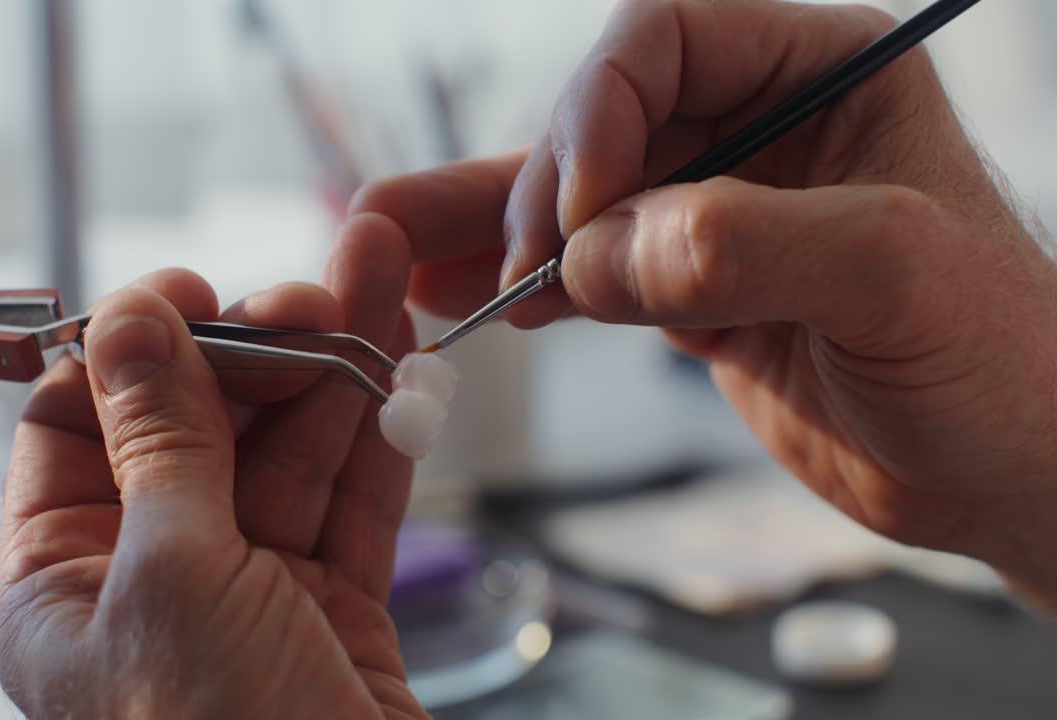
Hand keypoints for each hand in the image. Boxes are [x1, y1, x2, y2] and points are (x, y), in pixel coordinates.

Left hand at [0, 214, 426, 717]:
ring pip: (287, 454)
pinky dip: (380, 434)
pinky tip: (401, 359)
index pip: (74, 430)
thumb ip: (162, 444)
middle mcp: (151, 581)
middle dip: (256, 350)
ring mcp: (249, 593)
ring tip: (375, 281)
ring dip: (332, 369)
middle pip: (197, 430)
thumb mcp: (173, 581)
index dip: (129, 352)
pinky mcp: (335, 608)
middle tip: (312, 294)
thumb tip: (131, 324)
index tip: (189, 291)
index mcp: (63, 585)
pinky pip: (353, 501)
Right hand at [353, 0, 1056, 606]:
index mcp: (821, 73)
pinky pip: (585, 272)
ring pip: (575, 199)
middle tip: (509, 268)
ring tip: (400, 255)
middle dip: (536, 187)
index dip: (600, 108)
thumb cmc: (1000, 360)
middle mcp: (757, 128)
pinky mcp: (687, 287)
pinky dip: (523, 288)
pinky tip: (464, 304)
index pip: (666, 38)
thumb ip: (745, 244)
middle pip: (599, 118)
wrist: (1003, 469)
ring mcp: (714, 210)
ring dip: (490, 228)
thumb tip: (600, 253)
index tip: (578, 213)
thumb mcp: (894, 276)